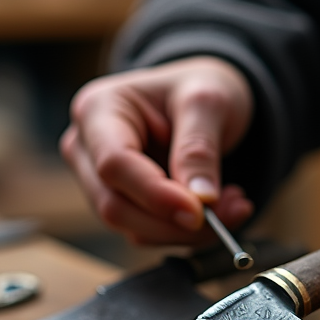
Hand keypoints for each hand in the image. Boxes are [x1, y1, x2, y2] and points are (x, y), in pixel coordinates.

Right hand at [60, 56, 254, 244]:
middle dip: (174, 220)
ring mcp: (97, 180)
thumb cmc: (197, 89)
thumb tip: (201, 200)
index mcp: (97, 109)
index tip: (198, 211)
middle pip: (115, 205)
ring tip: (233, 205)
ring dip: (186, 230)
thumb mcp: (208, 102)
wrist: (200, 100)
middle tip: (231, 212)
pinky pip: (147, 231)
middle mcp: (86, 148)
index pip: (113, 163)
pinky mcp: (119, 203)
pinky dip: (185, 231)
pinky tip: (218, 210)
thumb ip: (199, 148)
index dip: (154, 193)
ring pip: (131, 227)